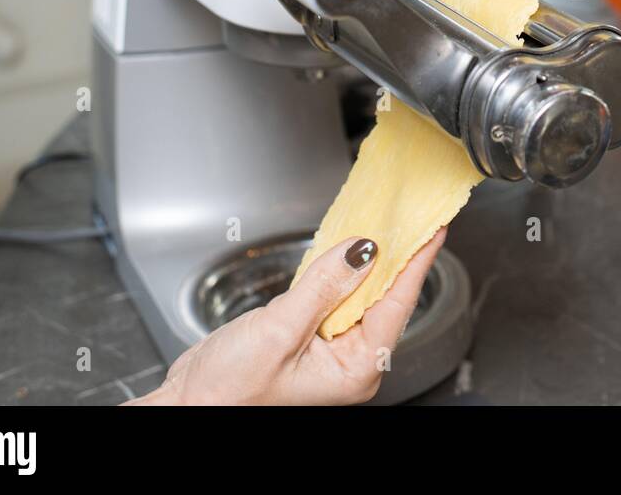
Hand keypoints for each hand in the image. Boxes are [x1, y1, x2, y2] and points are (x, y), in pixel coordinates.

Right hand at [131, 229, 446, 405]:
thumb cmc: (226, 393)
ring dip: (364, 260)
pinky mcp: (309, 337)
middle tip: (408, 214)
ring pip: (358, 293)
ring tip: (382, 221)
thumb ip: (323, 286)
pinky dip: (337, 270)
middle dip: (393, 255)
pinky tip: (343, 248)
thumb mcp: (279, 331)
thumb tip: (363, 250)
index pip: (397, 304)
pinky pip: (333, 296)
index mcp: (355, 369)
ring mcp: (330, 350)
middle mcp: (349, 362)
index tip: (434, 228)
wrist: (185, 406)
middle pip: (382, 296)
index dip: (417, 262)